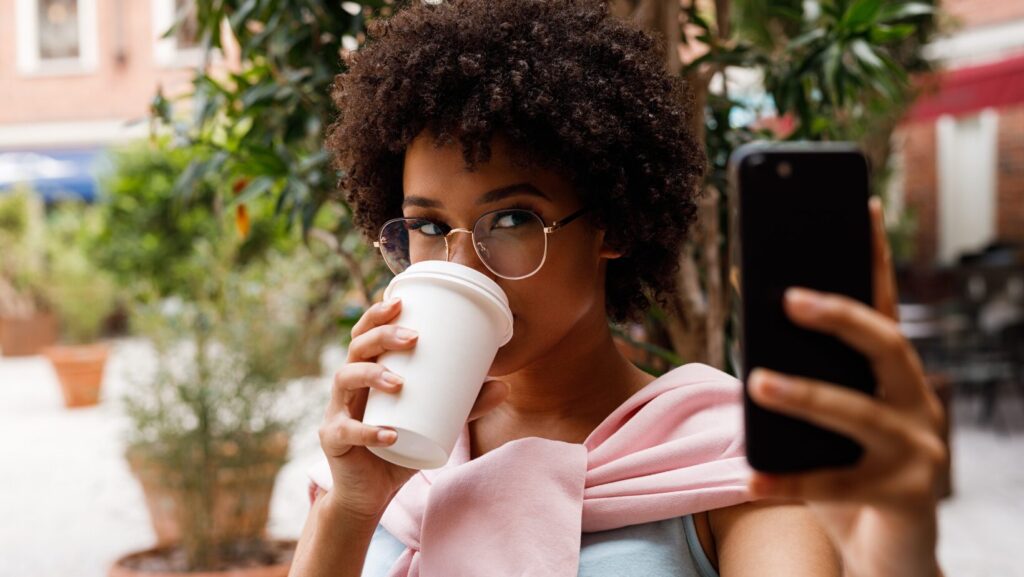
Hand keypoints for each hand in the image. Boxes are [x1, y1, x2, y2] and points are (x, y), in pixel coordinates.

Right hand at [318, 297, 509, 520]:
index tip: (401, 302)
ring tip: (400, 383)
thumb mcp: (437, 423)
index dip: (377, 314)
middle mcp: (348, 386)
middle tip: (413, 338)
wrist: (370, 493)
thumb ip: (466, 406)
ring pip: (345, 379)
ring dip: (372, 375)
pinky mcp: (333, 440)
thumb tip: (504, 386)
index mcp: (368, 372)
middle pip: (356, 348)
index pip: (366, 334)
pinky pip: (346, 431)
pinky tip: (389, 434)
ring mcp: (337, 411)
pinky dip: (368, 431)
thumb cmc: (400, 448)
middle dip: (381, 337)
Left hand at [746, 197, 945, 576]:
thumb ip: (804, 374)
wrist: (889, 550)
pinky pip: (837, 486)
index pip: (884, 305)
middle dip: (840, 316)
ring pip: (859, 413)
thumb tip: (751, 324)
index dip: (874, 255)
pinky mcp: (906, 496)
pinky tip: (750, 477)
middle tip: (788, 297)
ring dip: (805, 395)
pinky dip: (790, 481)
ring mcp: (917, 450)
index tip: (861, 205)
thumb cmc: (848, 469)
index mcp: (895, 375)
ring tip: (757, 382)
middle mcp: (915, 402)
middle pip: (884, 345)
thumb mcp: (826, 418)